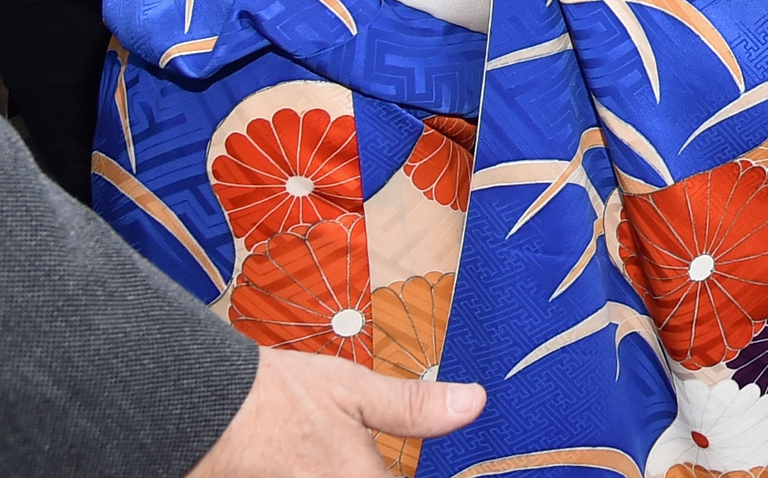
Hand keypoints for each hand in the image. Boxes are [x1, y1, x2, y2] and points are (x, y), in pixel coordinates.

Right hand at [187, 347, 484, 477]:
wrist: (199, 412)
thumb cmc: (276, 401)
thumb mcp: (355, 391)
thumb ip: (415, 407)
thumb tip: (473, 404)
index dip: (437, 473)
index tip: (440, 464)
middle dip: (383, 467)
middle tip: (381, 452)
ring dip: (366, 469)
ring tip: (348, 450)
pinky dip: (331, 472)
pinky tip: (334, 459)